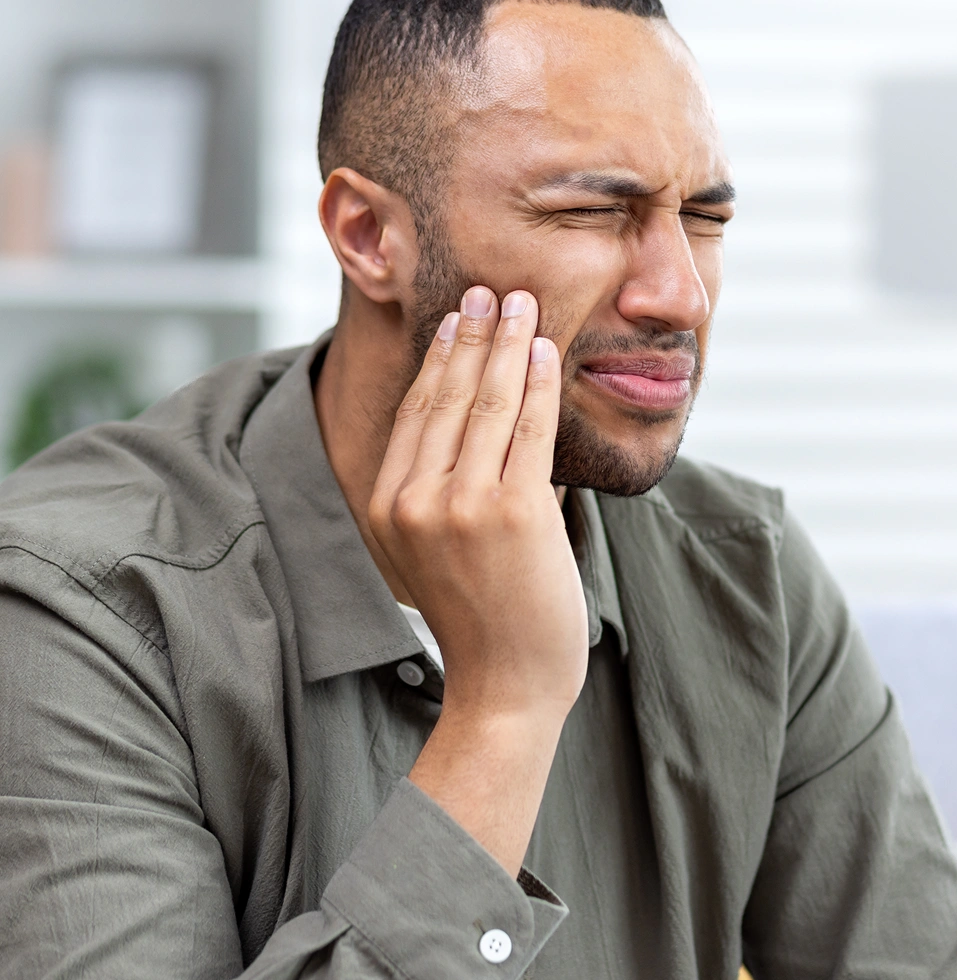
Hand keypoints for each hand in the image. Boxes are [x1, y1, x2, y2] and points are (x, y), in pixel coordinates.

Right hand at [368, 285, 588, 873]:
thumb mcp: (431, 549)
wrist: (506, 687)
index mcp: (387, 506)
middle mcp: (415, 499)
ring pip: (487, 402)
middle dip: (472, 334)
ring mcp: (462, 505)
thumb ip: (435, 488)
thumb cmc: (480, 617)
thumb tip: (471, 417)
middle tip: (489, 291)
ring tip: (521, 304)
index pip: (417, 412)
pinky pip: (529, 429)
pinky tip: (547, 351)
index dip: (438, 357)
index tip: (456, 319)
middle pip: (447, 395)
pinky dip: (539, 382)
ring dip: (508, 343)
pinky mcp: (514, 512)